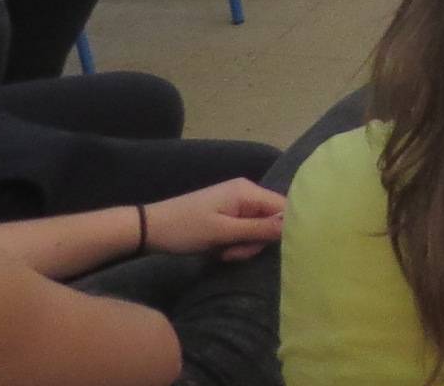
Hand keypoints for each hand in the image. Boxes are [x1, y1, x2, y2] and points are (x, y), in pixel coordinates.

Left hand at [141, 179, 287, 259]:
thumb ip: (259, 229)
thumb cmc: (186, 230)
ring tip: (221, 252)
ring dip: (242, 245)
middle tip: (231, 252)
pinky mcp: (227, 214)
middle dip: (254, 241)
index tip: (264, 247)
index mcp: (247, 191)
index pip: (283, 208)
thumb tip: (292, 227)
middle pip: (270, 220)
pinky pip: (243, 230)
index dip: (281, 229)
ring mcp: (236, 203)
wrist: (150, 229)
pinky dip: (234, 243)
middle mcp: (246, 192)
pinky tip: (218, 249)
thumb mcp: (223, 232)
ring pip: (256, 229)